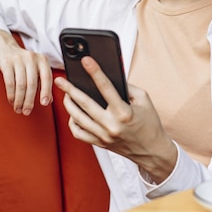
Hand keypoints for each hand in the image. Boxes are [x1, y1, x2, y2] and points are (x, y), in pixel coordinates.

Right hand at [0, 29, 52, 114]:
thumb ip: (43, 83)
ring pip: (21, 84)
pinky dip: (11, 94)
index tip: (44, 103)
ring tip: (18, 108)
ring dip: (19, 100)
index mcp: (42, 60)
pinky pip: (9, 82)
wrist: (5, 47)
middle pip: (32, 83)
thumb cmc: (23, 62)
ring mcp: (18, 59)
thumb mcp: (35, 69)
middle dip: (29, 100)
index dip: (46, 91)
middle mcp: (31, 58)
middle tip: (27, 111)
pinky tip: (12, 101)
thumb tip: (49, 100)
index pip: (47, 77)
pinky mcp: (6, 63)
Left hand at [54, 56, 177, 182]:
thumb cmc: (149, 123)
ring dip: (68, 104)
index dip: (95, 72)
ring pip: (78, 118)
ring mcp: (103, 136)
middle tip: (60, 80)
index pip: (106, 88)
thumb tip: (108, 76)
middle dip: (70, 89)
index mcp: (124, 112)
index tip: (86, 61)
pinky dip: (72, 122)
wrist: (152, 150)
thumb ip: (127, 87)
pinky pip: (78, 133)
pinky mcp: (99, 143)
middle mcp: (111, 125)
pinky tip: (73, 113)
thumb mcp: (144, 100)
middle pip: (85, 103)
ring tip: (65, 94)